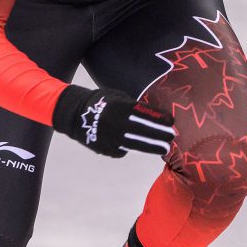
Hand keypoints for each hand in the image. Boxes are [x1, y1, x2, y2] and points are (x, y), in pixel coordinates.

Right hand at [52, 85, 175, 157]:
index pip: (143, 113)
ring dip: (151, 146)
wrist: (75, 115)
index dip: (158, 117)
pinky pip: (123, 149)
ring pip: (135, 144)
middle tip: (172, 136)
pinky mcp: (107, 149)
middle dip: (159, 134)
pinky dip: (130, 146)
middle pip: (142, 130)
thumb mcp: (116, 97)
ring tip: (164, 148)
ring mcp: (111, 138)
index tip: (172, 121)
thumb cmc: (100, 102)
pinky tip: (135, 143)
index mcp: (119, 107)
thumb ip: (132, 106)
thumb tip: (152, 115)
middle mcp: (116, 123)